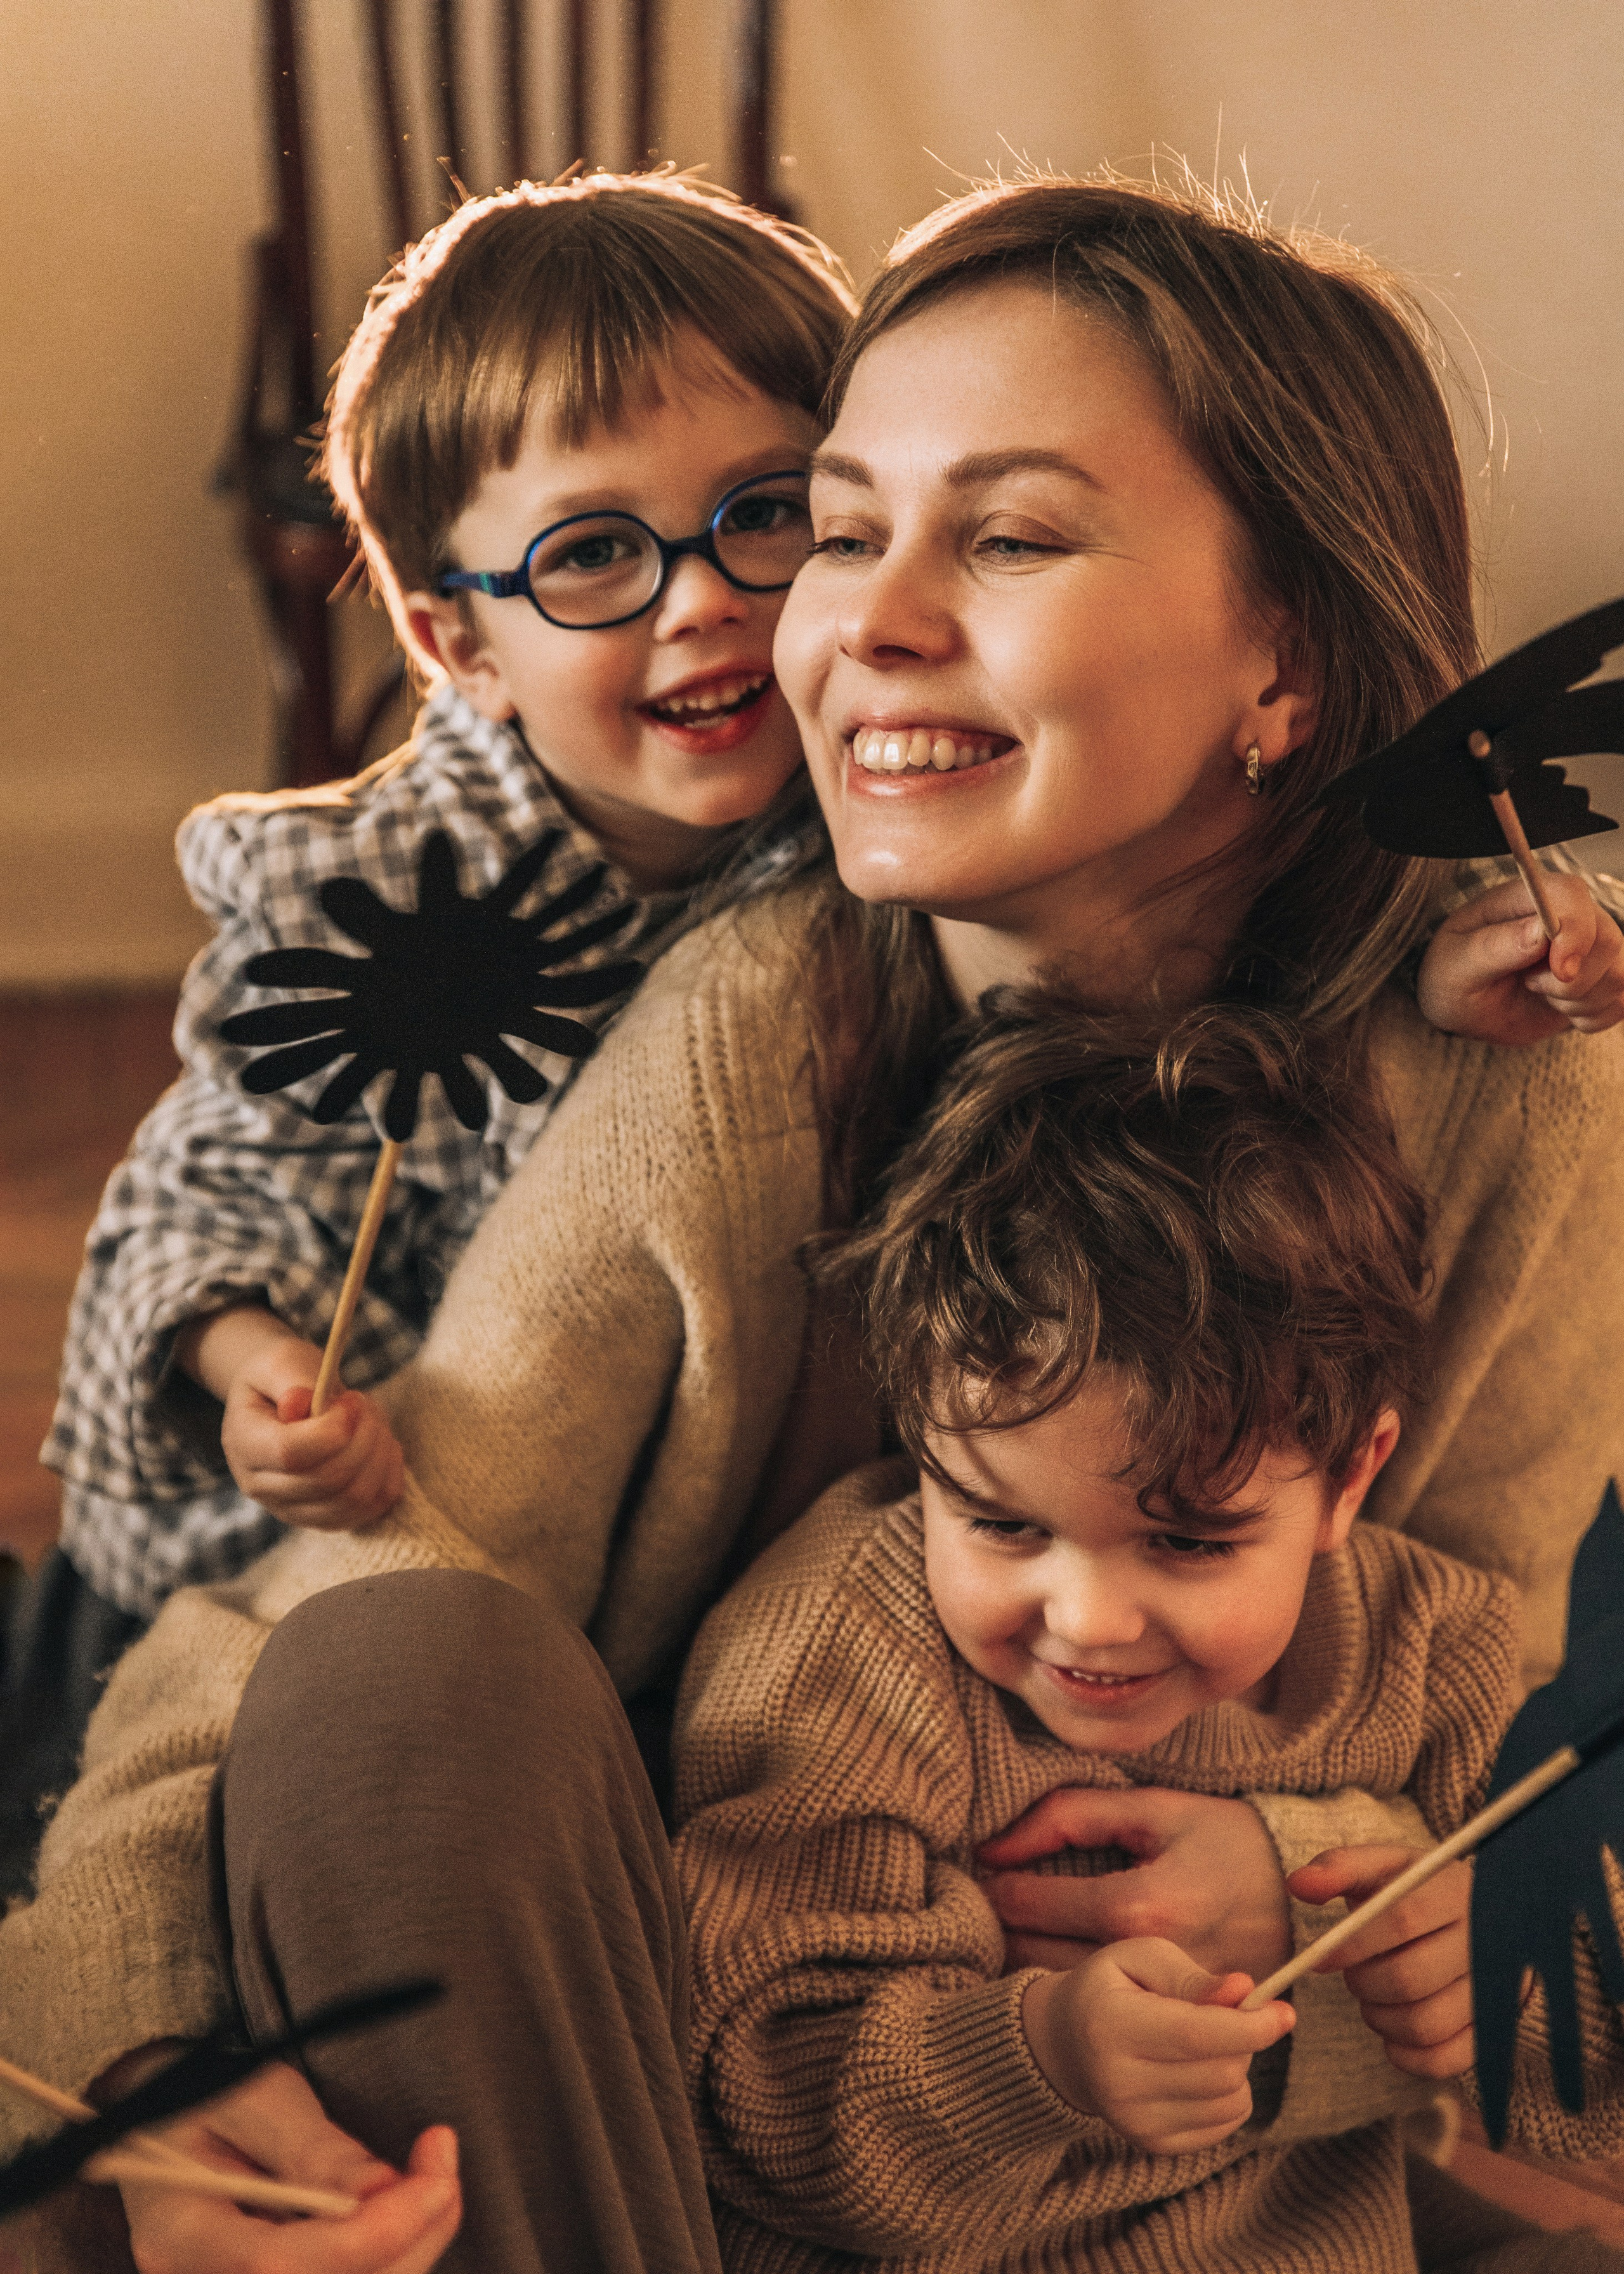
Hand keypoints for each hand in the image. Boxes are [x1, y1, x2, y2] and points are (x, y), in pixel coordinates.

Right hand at [114, 2060, 459, 2272]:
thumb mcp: (253, 2098)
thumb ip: (314, 2149)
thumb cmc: (201, 2101)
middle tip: (445, 2171)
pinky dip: (387, 2258)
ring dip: (407, 2252)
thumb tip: (386, 2190)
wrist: (161, 2127)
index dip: (369, 2235)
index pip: (276, 2266)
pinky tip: (403, 2212)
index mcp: (177, 2234)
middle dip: (408, 2243)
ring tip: (431, 2179)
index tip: (435, 2183)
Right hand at [177, 1306, 404, 1529]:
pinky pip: (368, 1511)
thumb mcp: (281, 1360)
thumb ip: (292, 1380)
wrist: (280, 1399)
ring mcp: (291, 1509)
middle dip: (363, 1438)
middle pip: (326, 1481)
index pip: (290, 1455)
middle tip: (365, 1405)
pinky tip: (382, 1447)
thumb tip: (302, 1405)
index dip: (333, 1430)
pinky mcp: (323, 1517)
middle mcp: (261, 1486)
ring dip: (378, 1456)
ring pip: (351, 1500)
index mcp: (244, 1443)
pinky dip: (386, 1477)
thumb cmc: (283, 1377)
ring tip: (373, 1422)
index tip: (352, 1400)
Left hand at [977, 1787, 1290, 1981]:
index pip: (1027, 1904)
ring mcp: (1160, 2002)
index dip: (992, 1882)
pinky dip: (1067, 1981)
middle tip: (989, 1896)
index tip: (982, 1866)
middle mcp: (1145, 1966)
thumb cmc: (1228, 1841)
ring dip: (1023, 1956)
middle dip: (998, 1924)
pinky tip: (1062, 1951)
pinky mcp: (1173, 2022)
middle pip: (1029, 1955)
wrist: (1307, 1896)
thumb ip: (1068, 1816)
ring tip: (1021, 1922)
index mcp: (1138, 1908)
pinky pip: (1095, 2005)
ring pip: (1054, 1986)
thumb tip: (994, 1846)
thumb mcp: (1152, 1809)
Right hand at [1021, 1940, 1292, 2153]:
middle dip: (1243, 2039)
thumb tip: (1244, 1991)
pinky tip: (1198, 2071)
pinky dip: (1228, 2094)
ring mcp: (1135, 2123)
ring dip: (1236, 2067)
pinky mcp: (1152, 2145)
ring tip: (1203, 2043)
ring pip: (1230, 2101)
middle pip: (1222, 2072)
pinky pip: (1225, 2124)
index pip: (1196, 2036)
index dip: (1250, 2026)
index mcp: (1110, 2026)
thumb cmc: (1111, 1988)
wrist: (1064, 2044)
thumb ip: (1193, 1976)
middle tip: (1226, 2014)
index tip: (1285, 2012)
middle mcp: (1119, 2084)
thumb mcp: (1141, 1957)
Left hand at [1288, 1844, 1473, 2079]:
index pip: (1403, 1920)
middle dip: (1363, 1983)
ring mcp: (1495, 1994)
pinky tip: (1391, 2031)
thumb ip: (1340, 1869)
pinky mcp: (1490, 2034)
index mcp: (1456, 1892)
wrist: (1482, 1922)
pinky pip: (1441, 2061)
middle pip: (1409, 1978)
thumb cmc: (1419, 1894)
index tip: (1319, 1956)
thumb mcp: (1384, 1867)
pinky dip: (1403, 2054)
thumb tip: (1298, 1885)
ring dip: (1379, 2018)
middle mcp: (1485, 1943)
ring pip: (1422, 2024)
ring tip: (1373, 1996)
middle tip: (1353, 1975)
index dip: (1353, 1944)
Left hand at [1417, 874, 1623, 1043]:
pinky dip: (1589, 1017)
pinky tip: (1558, 1009)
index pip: (1573, 896)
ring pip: (1618, 976)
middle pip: (1607, 941)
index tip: (1559, 972)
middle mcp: (1570, 915)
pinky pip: (1620, 1002)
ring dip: (1577, 1001)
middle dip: (1568, 981)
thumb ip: (1494, 947)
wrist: (1465, 1008)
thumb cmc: (1453, 976)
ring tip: (1539, 994)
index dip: (1575, 934)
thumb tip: (1539, 932)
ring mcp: (1592, 946)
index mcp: (1529, 897)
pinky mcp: (1602, 978)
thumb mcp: (1457, 964)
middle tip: (1528, 984)